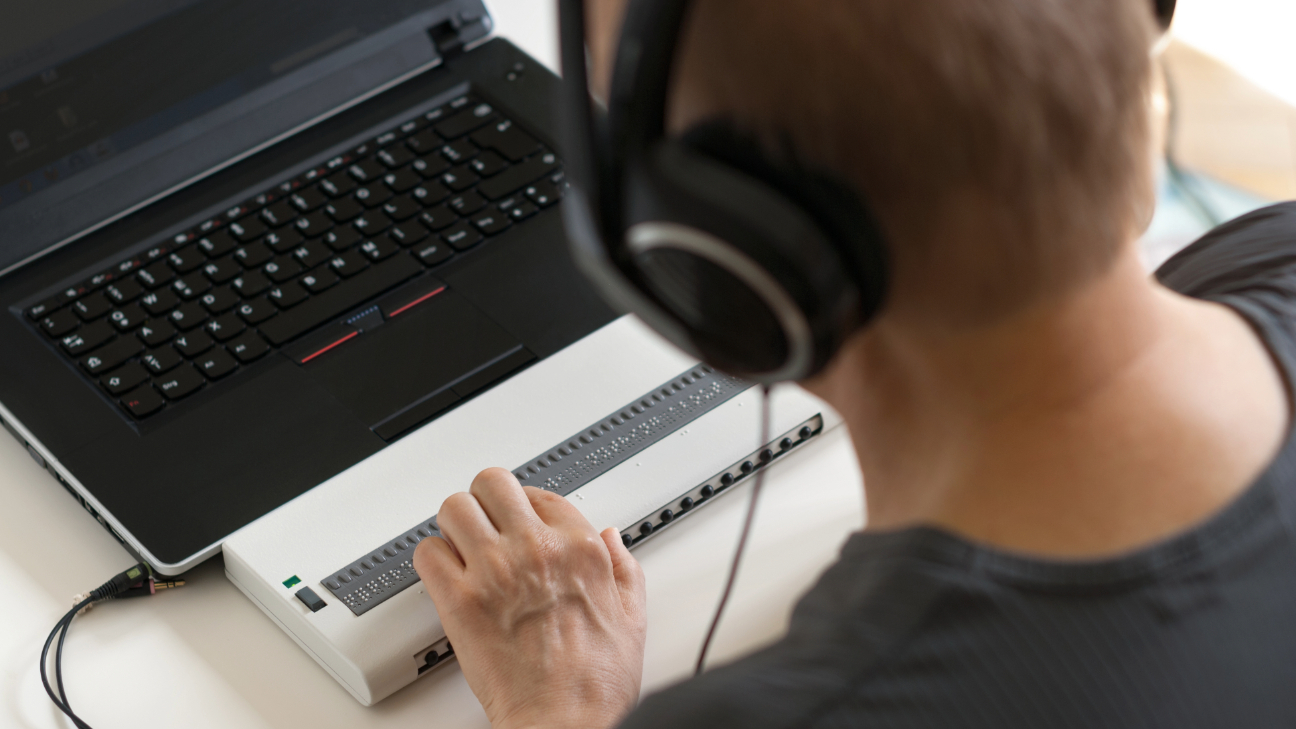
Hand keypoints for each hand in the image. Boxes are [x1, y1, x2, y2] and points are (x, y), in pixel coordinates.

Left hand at [414, 468, 646, 728]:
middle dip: (485, 500)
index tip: (519, 520)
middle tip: (484, 521)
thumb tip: (612, 539)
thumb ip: (624, 567)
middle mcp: (537, 549)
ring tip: (460, 544)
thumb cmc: (595, 682)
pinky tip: (445, 575)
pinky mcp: (460, 601)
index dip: (525, 506)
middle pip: (492, 484)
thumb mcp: (632, 615)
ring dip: (455, 524)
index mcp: (580, 548)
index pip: (541, 494)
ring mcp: (495, 571)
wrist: (565, 721)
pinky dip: (432, 560)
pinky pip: (428, 553)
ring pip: (454, 508)